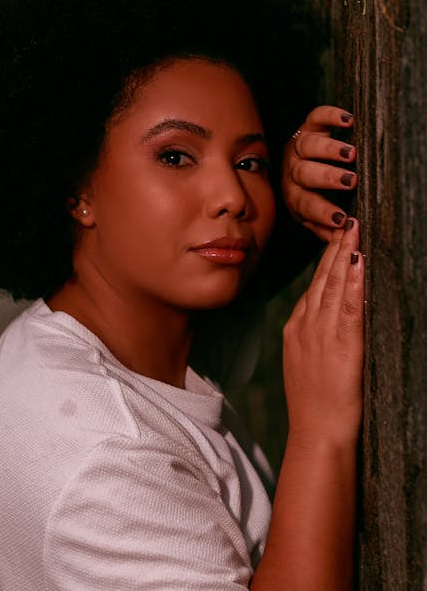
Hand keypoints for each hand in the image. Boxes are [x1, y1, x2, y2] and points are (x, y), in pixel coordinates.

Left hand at [281, 106, 356, 240]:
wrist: (293, 163)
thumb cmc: (309, 194)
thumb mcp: (310, 215)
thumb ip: (324, 227)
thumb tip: (341, 239)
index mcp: (294, 195)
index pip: (306, 204)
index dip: (323, 212)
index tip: (343, 219)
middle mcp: (293, 170)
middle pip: (306, 173)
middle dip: (327, 178)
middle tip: (350, 180)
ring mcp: (299, 147)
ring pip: (309, 145)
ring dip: (329, 150)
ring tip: (351, 154)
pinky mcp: (307, 126)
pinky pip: (316, 118)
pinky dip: (330, 116)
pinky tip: (348, 121)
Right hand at [283, 219, 363, 448]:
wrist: (316, 434)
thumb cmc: (314, 406)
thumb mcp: (303, 365)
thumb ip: (312, 339)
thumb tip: (326, 321)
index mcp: (296, 329)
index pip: (313, 287)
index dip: (326, 262)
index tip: (336, 241)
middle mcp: (306, 326)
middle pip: (322, 279)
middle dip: (335, 248)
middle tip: (347, 222)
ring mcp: (322, 334)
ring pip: (334, 285)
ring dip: (345, 255)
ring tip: (355, 230)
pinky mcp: (341, 345)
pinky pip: (348, 305)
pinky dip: (354, 281)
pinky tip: (359, 260)